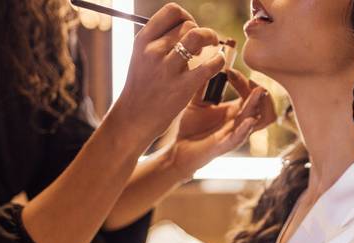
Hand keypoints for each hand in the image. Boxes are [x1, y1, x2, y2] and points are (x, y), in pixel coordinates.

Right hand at [108, 3, 225, 146]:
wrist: (134, 119)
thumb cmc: (142, 88)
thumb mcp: (141, 58)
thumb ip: (159, 42)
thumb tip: (187, 27)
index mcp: (143, 40)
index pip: (171, 11)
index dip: (187, 16)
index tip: (189, 29)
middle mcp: (153, 51)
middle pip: (188, 25)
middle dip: (200, 31)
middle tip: (201, 46)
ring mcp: (167, 69)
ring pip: (197, 36)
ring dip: (211, 38)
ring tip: (213, 47)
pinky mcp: (182, 87)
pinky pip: (209, 64)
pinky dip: (219, 60)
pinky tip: (218, 62)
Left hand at [166, 69, 277, 178]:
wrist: (177, 149)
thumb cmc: (190, 128)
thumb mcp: (196, 101)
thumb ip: (201, 83)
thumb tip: (206, 62)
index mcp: (235, 112)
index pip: (250, 93)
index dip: (244, 81)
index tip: (229, 71)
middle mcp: (239, 123)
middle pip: (262, 106)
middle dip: (258, 90)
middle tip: (247, 79)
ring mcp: (233, 134)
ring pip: (259, 121)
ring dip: (260, 105)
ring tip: (258, 92)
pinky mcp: (223, 146)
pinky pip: (240, 138)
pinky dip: (246, 129)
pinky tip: (248, 120)